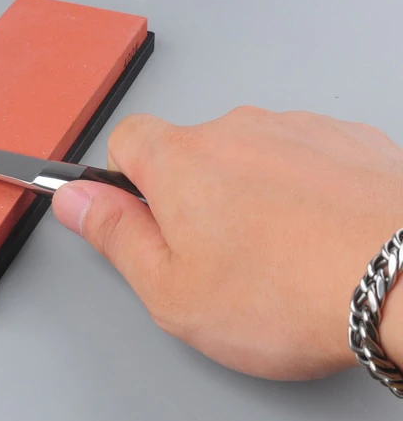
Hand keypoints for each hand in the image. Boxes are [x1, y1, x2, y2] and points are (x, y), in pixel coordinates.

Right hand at [53, 107, 402, 379]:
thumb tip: (73, 200)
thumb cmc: (287, 292)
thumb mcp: (170, 288)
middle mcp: (234, 129)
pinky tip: (321, 237)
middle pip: (190, 152)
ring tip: (280, 255)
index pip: (125, 140)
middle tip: (216, 258)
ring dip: (251, 193)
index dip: (125, 179)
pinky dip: (303, 189)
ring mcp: (295, 129)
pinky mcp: (346, 139)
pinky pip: (304, 158)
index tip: (139, 216)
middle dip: (193, 197)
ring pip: (250, 156)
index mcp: (180, 161)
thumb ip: (113, 234)